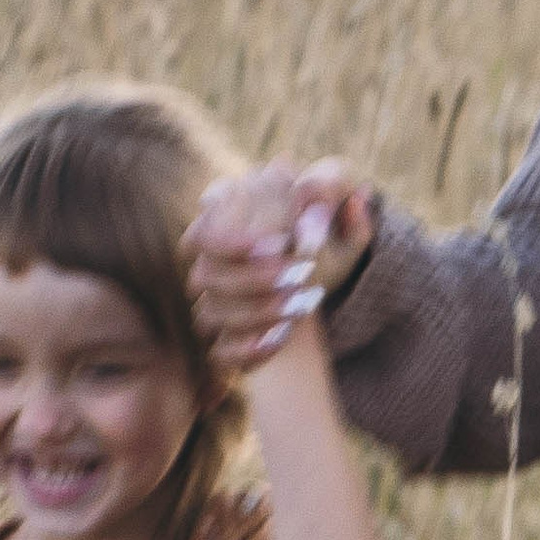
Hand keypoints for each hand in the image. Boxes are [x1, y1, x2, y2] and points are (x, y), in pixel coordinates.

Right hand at [184, 160, 375, 371]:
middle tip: (303, 274)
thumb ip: (329, 185)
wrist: (322, 285)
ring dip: (258, 311)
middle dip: (255, 278)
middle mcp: (209, 264)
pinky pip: (220, 354)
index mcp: (224, 222)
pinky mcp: (225, 342)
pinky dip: (249, 349)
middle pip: (205, 273)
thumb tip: (308, 189)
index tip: (282, 244)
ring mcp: (213, 305)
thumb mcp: (337, 207)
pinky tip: (282, 337)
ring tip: (304, 306)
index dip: (234, 241)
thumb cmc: (325, 234)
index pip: (202, 233)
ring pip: (210, 315)